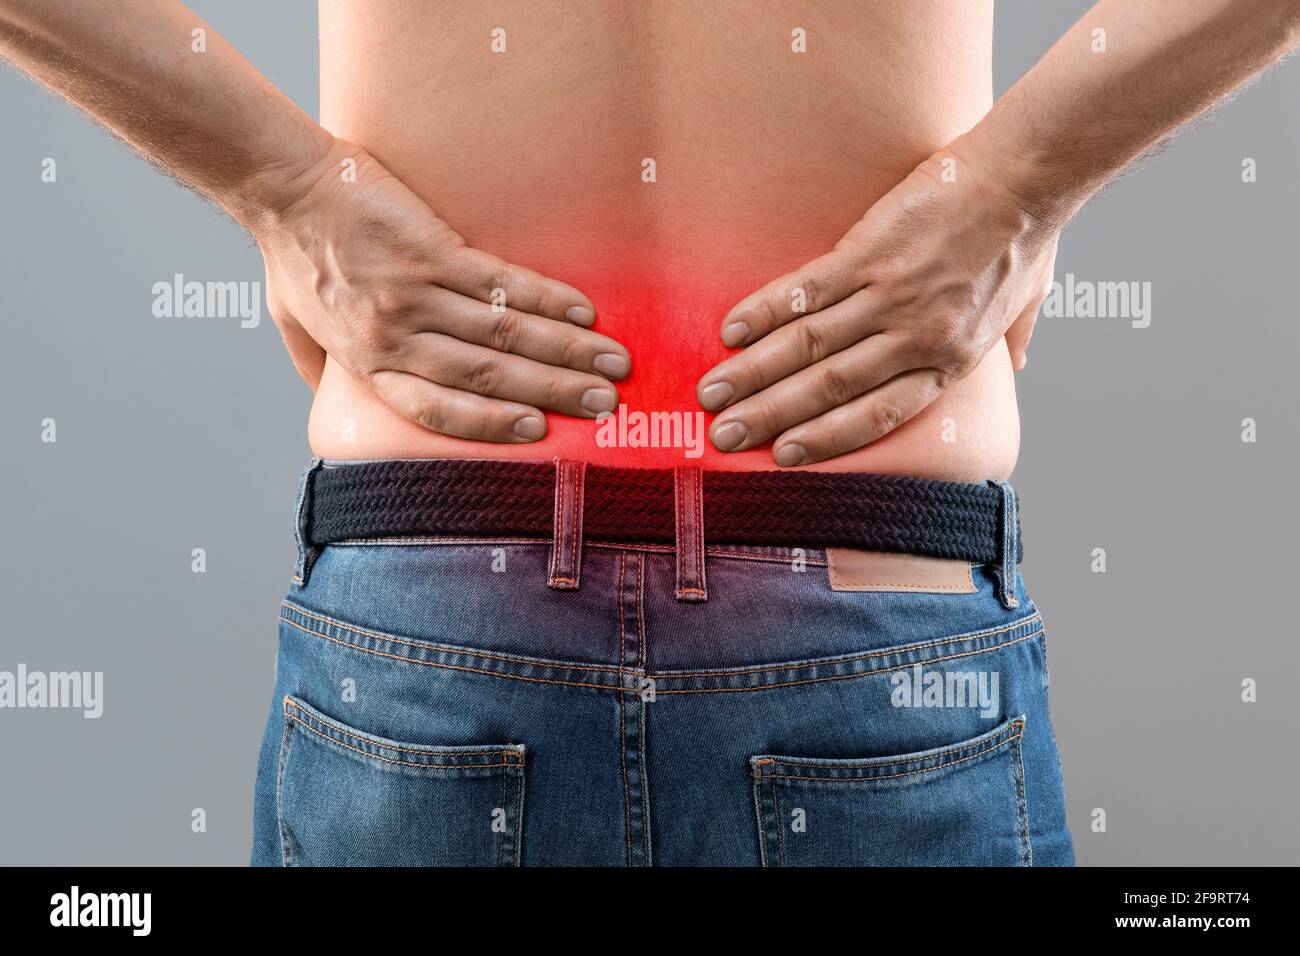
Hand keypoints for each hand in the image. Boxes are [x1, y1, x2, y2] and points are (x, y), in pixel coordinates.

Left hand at [250, 140, 630, 442]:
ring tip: (612, 363)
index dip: (492, 425)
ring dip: (566, 350)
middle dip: (554, 393)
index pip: (440, 410)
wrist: (283, 185)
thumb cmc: (291, 255)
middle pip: (488, 376)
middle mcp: (397, 337)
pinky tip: (583, 312)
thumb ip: (320, 367)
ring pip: (504, 333)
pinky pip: (501, 283)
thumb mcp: (295, 327)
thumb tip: (328, 399)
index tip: (541, 432)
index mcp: (369, 365)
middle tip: (604, 404)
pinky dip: (547, 299)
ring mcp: (417, 293)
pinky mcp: (432, 250)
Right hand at [696, 135, 1058, 465]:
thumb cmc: (1028, 239)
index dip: (825, 438)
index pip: (876, 415)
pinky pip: (803, 292)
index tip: (783, 455)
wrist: (1026, 177)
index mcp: (948, 361)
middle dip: (768, 416)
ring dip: (751, 373)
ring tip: (712, 393)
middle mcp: (913, 338)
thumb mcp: (1027, 304)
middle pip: (826, 388)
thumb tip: (1018, 362)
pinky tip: (729, 331)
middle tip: (723, 434)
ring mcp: (887, 296)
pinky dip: (762, 312)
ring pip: (806, 348)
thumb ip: (1014, 339)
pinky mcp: (867, 253)